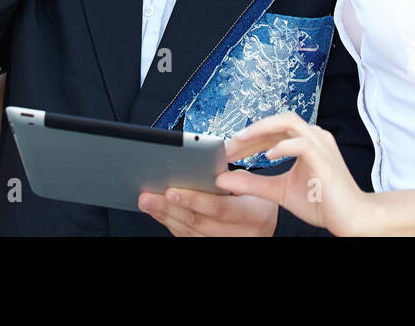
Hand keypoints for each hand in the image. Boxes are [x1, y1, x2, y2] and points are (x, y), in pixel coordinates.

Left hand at [138, 187, 277, 235]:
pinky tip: (159, 212)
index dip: (193, 199)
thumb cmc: (259, 201)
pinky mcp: (213, 246)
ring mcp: (225, 243)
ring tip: (147, 201)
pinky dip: (171, 223)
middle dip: (169, 207)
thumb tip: (197, 168)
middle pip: (198, 221)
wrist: (268, 227)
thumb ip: (229, 179)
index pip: (218, 207)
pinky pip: (189, 237)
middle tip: (147, 195)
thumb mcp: (254, 186)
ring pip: (190, 231)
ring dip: (165, 215)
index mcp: (253, 215)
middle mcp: (239, 234)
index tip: (171, 190)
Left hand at [214, 112, 373, 235]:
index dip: (249, 137)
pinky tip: (267, 157)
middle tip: (228, 146)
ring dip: (261, 130)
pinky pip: (302, 143)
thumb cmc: (322, 202)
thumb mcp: (279, 191)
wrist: (351, 218)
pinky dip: (282, 147)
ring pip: (288, 122)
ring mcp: (321, 145)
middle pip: (277, 121)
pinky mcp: (324, 159)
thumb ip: (254, 183)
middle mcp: (314, 137)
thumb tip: (224, 180)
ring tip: (241, 142)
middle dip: (250, 132)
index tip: (229, 150)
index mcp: (305, 141)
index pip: (273, 130)